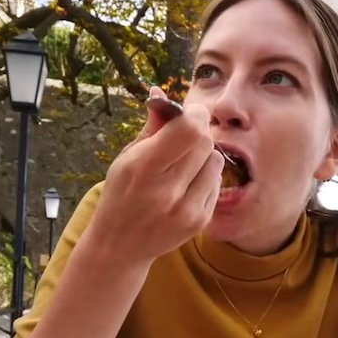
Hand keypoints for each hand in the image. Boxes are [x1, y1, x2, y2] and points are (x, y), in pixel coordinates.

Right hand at [85, 85, 223, 264]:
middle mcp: (168, 191)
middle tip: (186, 136)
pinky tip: (187, 184)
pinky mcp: (200, 221)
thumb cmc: (122, 194)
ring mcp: (187, 209)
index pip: (189, 129)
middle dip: (199, 132)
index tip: (189, 113)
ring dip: (205, 155)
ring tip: (184, 163)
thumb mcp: (128, 158)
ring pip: (217, 161)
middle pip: (206, 142)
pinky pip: (216, 183)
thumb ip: (152, 127)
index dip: (194, 114)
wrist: (120, 246)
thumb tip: (161, 91)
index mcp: (145, 169)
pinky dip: (206, 176)